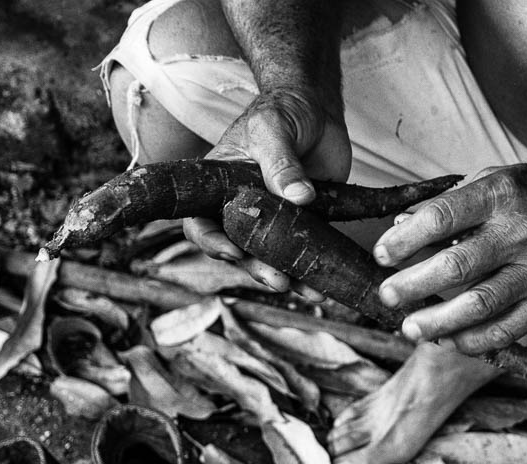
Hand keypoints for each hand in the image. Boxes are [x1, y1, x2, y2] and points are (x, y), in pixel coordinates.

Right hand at [186, 87, 351, 298]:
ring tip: (309, 291)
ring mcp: (273, 219)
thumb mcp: (273, 129)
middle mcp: (242, 209)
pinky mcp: (304, 223)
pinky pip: (303, 252)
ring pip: (272, 258)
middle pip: (239, 250)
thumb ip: (281, 163)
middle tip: (280, 281)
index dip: (211, 243)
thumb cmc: (282, 110)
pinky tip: (326, 282)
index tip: (234, 252)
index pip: (200, 223)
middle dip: (257, 269)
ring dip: (288, 277)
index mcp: (219, 187)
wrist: (317, 109)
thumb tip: (299, 197)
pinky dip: (313, 268)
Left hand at [374, 163, 526, 352]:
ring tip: (410, 328)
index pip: (439, 217)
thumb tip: (400, 226)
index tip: (381, 255)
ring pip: (478, 305)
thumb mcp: (502, 179)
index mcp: (502, 193)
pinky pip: (507, 330)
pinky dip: (474, 340)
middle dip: (412, 285)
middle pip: (454, 266)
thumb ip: (453, 203)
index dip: (403, 239)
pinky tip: (451, 340)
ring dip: (437, 322)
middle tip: (386, 296)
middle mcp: (521, 231)